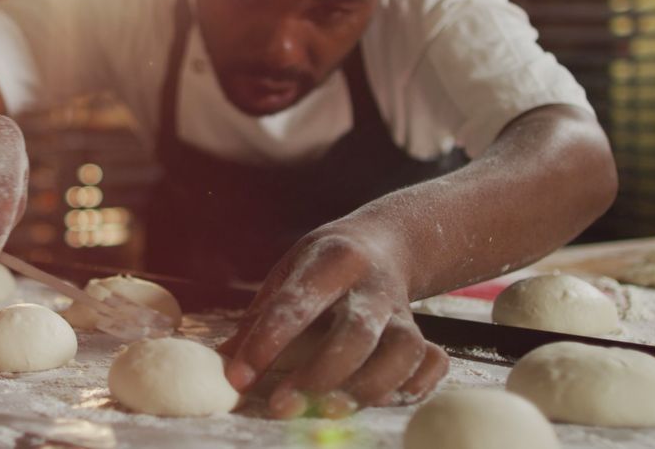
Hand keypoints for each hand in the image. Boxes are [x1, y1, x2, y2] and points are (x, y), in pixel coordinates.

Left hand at [219, 228, 448, 418]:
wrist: (386, 243)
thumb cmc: (322, 266)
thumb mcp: (286, 275)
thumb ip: (258, 319)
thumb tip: (221, 364)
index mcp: (332, 260)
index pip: (297, 303)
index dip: (267, 343)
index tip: (239, 378)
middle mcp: (373, 285)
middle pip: (356, 331)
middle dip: (319, 373)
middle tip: (283, 406)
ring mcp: (403, 311)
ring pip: (402, 349)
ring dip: (368, 386)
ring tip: (330, 411)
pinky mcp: (424, 333)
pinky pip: (433, 363)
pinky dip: (416, 387)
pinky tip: (385, 402)